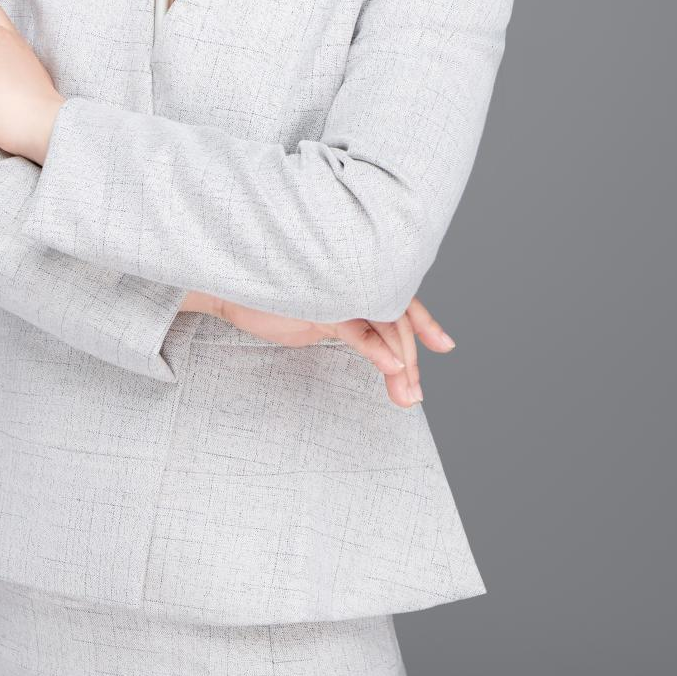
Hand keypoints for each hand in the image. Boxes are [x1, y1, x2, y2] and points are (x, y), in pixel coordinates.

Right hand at [199, 295, 455, 408]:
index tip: (445, 346)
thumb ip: (351, 328)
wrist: (231, 289)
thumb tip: (381, 358)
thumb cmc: (275, 299)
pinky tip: (391, 370)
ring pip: (387, 326)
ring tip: (408, 395)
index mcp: (359, 280)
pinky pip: (359, 331)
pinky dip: (378, 352)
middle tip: (416, 395)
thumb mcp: (319, 317)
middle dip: (413, 360)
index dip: (426, 321)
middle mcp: (357, 280)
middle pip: (401, 318)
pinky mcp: (324, 308)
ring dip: (401, 365)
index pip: (403, 299)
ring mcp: (343, 291)